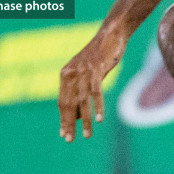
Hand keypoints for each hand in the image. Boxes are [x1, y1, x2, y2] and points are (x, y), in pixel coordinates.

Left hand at [59, 26, 125, 141]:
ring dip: (85, 120)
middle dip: (69, 123)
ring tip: (87, 135)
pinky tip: (100, 119)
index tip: (64, 134)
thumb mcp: (86, 73)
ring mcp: (83, 71)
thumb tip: (78, 116)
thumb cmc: (99, 55)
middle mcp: (71, 73)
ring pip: (82, 101)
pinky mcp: (96, 69)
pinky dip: (98, 106)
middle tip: (70, 140)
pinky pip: (96, 92)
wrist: (111, 33)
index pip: (62, 102)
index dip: (63, 119)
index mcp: (65, 75)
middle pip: (68, 103)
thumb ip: (80, 91)